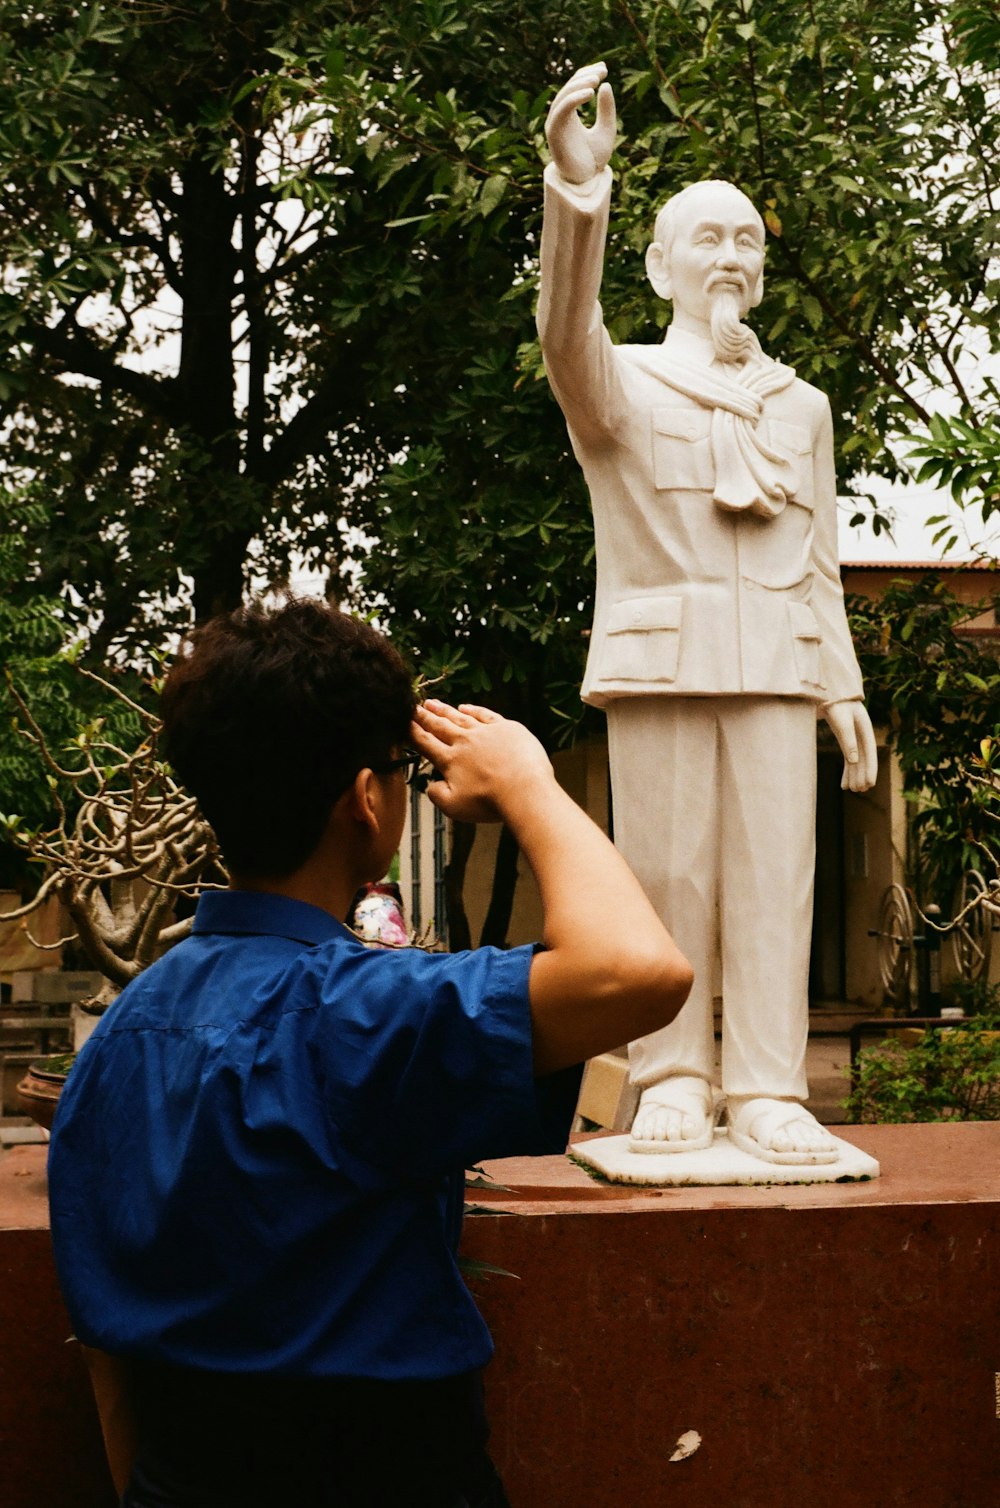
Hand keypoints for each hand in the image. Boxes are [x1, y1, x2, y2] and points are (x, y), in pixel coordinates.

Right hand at [410, 700, 553, 823]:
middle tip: (412, 708)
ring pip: (459, 717)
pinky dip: (472, 709)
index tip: (403, 723)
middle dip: (424, 717)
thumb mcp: (454, 807)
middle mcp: (464, 742)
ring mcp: (485, 732)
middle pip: (439, 726)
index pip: (426, 743)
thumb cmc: (489, 802)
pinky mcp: (505, 728)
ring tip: (431, 703)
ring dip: (443, 710)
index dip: (412, 732)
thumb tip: (431, 785)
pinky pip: (484, 714)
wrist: (524, 789)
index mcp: (450, 760)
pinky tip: (464, 707)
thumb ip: (437, 795)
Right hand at [545, 61, 616, 185]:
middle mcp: (560, 118)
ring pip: (563, 97)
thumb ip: (606, 110)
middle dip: (585, 77)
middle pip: (569, 88)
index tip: (605, 69)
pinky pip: (562, 110)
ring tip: (596, 80)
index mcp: (570, 115)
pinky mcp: (554, 134)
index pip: (575, 87)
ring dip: (579, 85)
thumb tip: (606, 85)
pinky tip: (590, 93)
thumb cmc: (593, 160)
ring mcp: (555, 125)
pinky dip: (575, 99)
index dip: (587, 74)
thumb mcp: (606, 130)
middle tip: (602, 72)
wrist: (586, 183)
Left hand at [823, 700, 877, 791]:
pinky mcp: (845, 739)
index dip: (870, 769)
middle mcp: (862, 735)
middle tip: (859, 790)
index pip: (869, 753)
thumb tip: (854, 761)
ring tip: (852, 790)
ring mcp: (854, 738)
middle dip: (862, 775)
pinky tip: (844, 783)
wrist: (829, 691)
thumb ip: (848, 740)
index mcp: (865, 729)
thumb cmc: (836, 704)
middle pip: (864, 759)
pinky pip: (848, 758)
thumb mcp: (842, 721)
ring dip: (854, 775)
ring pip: (856, 761)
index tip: (870, 784)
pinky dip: (847, 771)